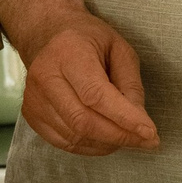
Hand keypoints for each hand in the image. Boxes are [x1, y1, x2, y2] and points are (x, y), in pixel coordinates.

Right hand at [17, 10, 157, 156]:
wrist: (49, 35)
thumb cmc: (88, 40)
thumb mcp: (120, 50)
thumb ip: (131, 85)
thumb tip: (139, 122)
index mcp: (68, 53)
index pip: (95, 95)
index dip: (124, 118)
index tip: (150, 133)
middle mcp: (45, 76)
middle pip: (83, 121)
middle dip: (119, 136)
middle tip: (145, 140)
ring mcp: (34, 98)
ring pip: (74, 136)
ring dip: (107, 143)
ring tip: (127, 135)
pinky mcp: (31, 115)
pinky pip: (64, 143)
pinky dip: (90, 146)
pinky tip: (105, 137)